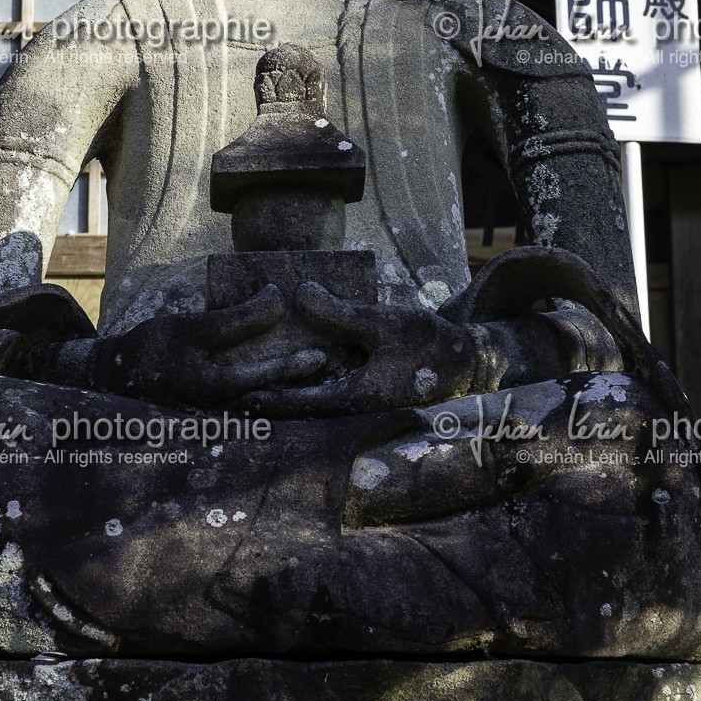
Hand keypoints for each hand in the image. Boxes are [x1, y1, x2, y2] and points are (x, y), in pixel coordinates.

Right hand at [93, 284, 325, 406]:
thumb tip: (276, 301)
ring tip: (318, 376)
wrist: (114, 378)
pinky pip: (250, 408)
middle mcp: (222, 412)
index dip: (292, 367)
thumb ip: (234, 319)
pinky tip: (287, 383)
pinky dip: (271, 395)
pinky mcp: (216, 417)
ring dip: (290, 393)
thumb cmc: (151, 349)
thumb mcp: (189, 328)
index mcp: (214, 391)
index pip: (263, 380)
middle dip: (300, 389)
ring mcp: (220, 419)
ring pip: (264, 408)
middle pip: (272, 401)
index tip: (319, 357)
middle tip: (331, 370)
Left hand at [244, 282, 480, 416]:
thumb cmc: (428, 345)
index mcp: (355, 398)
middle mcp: (353, 405)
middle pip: (302, 404)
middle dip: (271, 394)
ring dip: (289, 385)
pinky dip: (311, 376)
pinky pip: (331, 385)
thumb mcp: (383, 323)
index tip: (239, 394)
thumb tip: (300, 295)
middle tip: (233, 388)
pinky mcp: (366, 388)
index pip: (301, 403)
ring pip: (315, 396)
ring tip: (253, 374)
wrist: (466, 362)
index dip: (269, 398)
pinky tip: (296, 360)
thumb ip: (341, 313)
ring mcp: (359, 398)